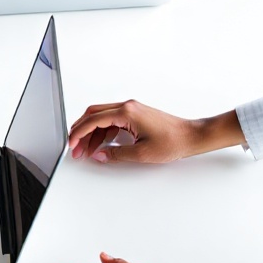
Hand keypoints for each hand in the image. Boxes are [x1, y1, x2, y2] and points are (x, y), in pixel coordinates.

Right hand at [65, 98, 243, 163]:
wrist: (191, 136)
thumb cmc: (172, 142)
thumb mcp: (141, 153)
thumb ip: (116, 154)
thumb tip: (99, 155)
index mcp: (126, 112)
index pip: (94, 120)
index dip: (79, 132)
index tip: (72, 143)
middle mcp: (127, 107)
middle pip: (94, 114)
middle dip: (81, 131)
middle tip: (75, 147)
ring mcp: (131, 110)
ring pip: (102, 118)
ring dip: (92, 133)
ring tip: (87, 151)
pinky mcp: (135, 115)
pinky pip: (112, 121)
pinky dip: (103, 132)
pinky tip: (101, 146)